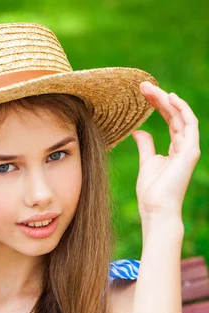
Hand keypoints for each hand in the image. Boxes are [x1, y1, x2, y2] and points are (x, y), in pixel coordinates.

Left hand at [131, 81, 200, 221]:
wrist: (156, 209)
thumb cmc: (151, 192)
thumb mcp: (146, 162)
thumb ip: (145, 145)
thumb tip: (139, 131)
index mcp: (176, 148)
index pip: (170, 119)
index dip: (157, 104)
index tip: (141, 93)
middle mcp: (185, 145)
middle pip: (175, 115)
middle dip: (160, 98)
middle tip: (143, 85)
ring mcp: (190, 148)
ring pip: (181, 116)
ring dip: (167, 100)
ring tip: (149, 88)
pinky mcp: (191, 151)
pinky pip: (189, 124)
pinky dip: (181, 109)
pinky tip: (170, 98)